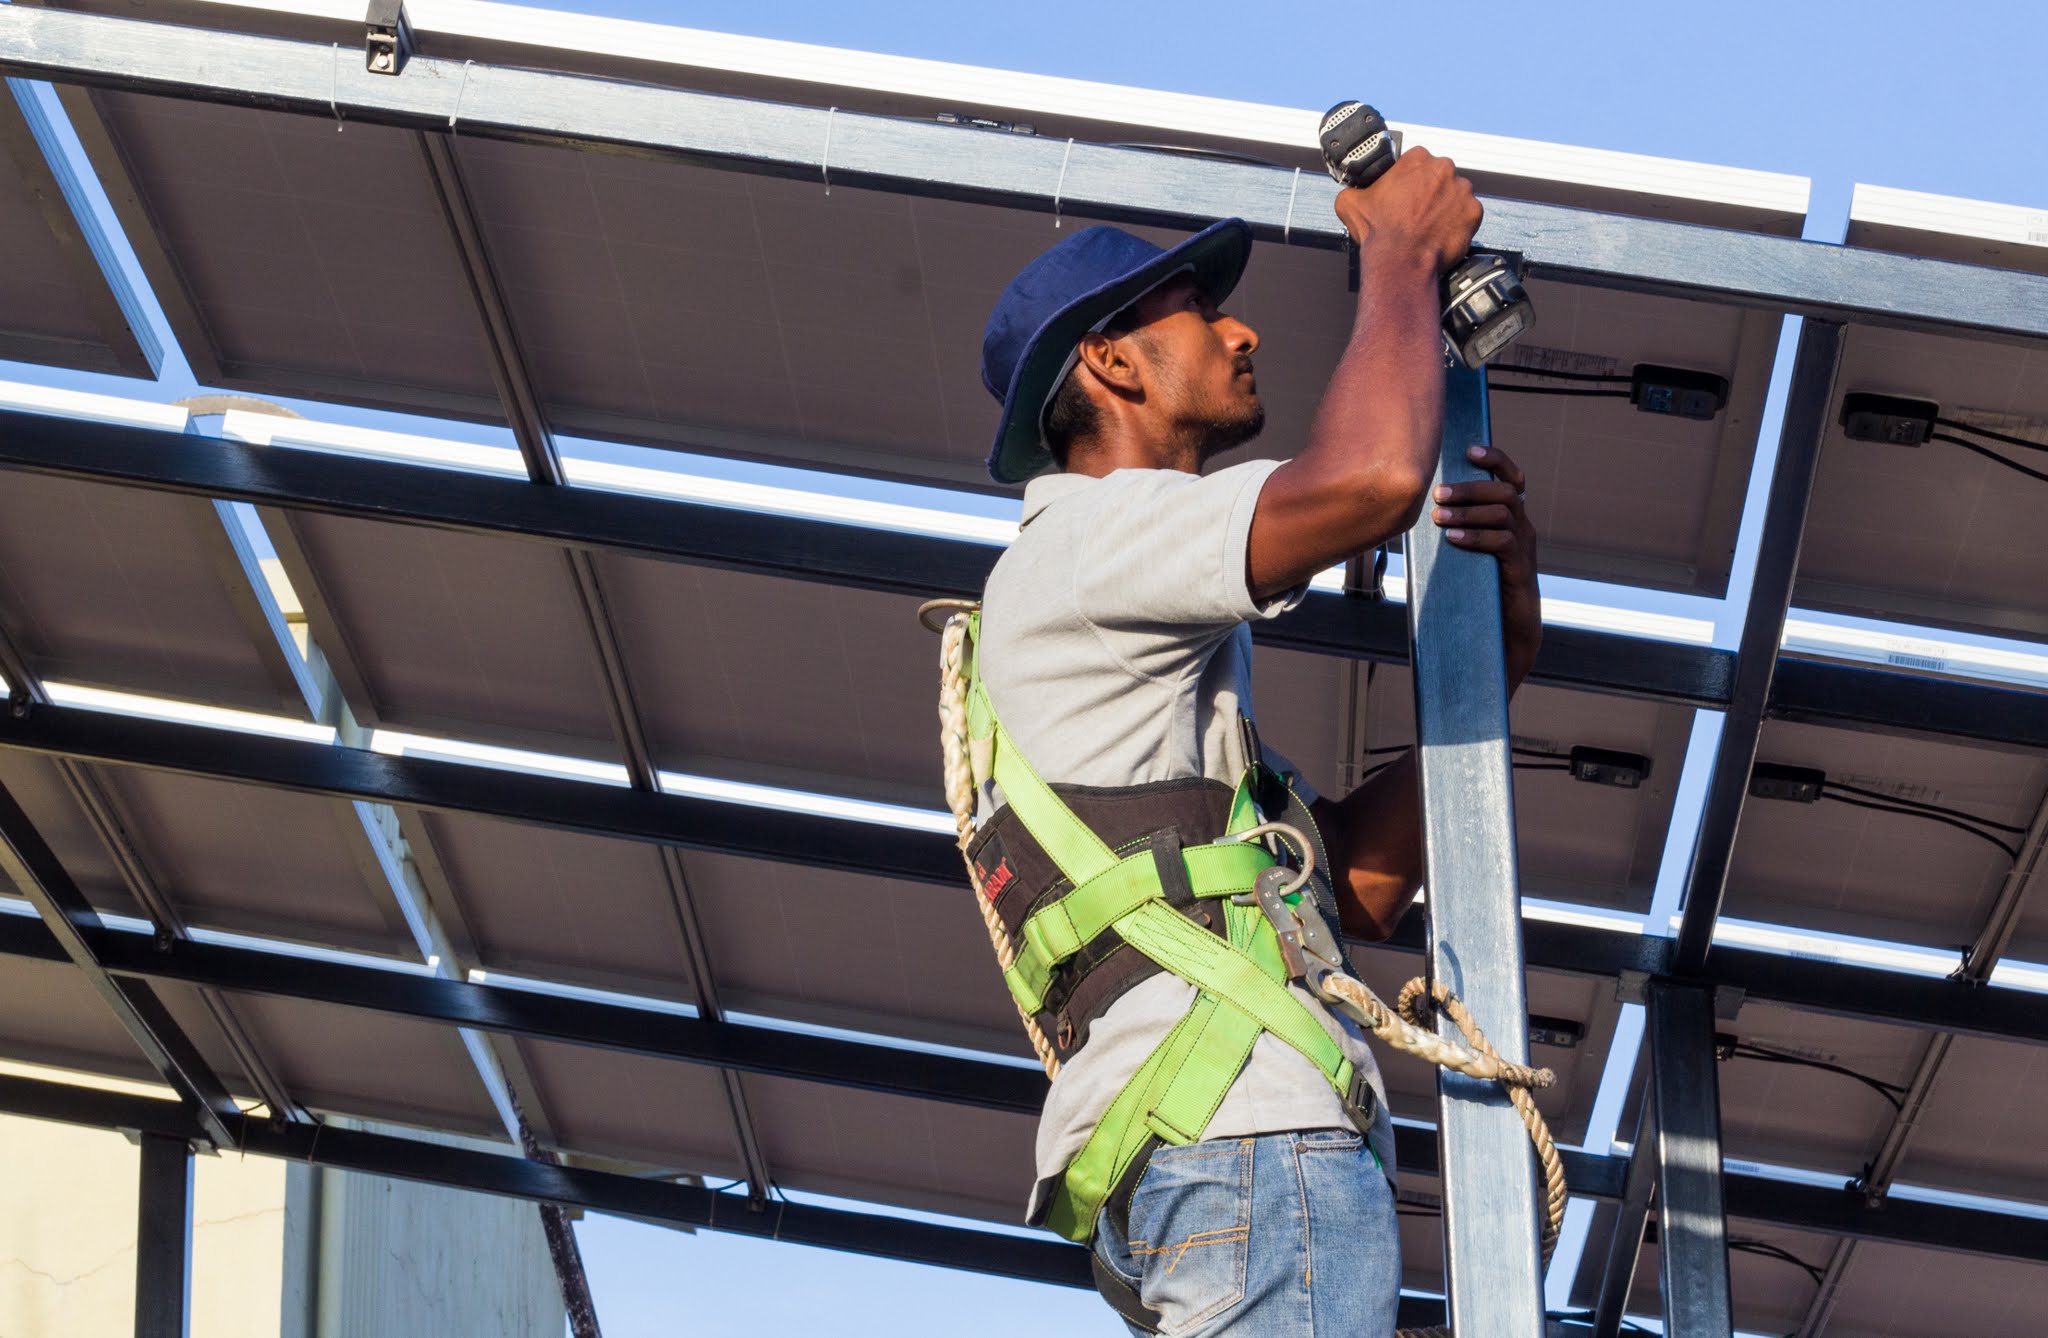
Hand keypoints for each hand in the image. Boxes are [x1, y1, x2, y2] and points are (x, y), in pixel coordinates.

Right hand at [1331, 147, 1482, 275]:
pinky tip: (1441, 233)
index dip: (1410, 180)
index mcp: (1417, 159)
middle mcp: (1443, 169)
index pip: (1417, 162)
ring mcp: (1462, 190)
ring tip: (1430, 225)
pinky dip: (1459, 223)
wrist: (1400, 261)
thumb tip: (1352, 191)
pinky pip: (1468, 214)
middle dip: (1431, 191)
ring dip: (1446, 206)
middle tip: (1417, 212)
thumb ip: (1354, 189)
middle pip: (1440, 176)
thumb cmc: (1380, 233)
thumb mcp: (1351, 202)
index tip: (1406, 194)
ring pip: (1456, 194)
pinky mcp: (1474, 212)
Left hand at [1430, 443, 1540, 690]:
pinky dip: (1476, 537)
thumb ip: (1450, 529)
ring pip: (1503, 513)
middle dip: (1470, 488)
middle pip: (1504, 491)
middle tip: (1439, 494)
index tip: (1469, 450)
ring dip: (1468, 512)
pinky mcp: (1520, 569)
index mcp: (1510, 517)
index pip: (1510, 476)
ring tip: (1438, 518)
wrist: (1505, 632)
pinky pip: (1503, 543)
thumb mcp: (1464, 552)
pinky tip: (1453, 539)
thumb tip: (1409, 510)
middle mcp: (1521, 526)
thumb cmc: (1478, 588)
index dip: (1495, 459)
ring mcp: (1524, 547)